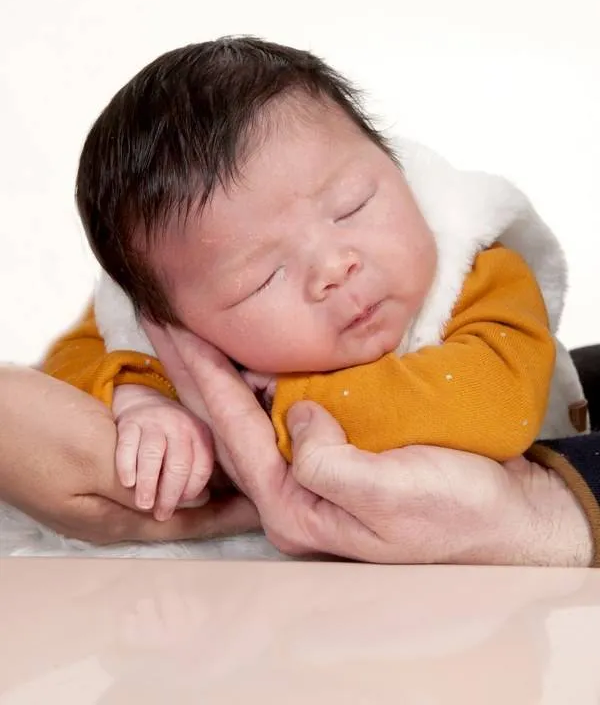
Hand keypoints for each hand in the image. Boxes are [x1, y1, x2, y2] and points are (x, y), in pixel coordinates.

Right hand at [0, 366, 258, 543]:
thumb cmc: (31, 432)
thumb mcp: (91, 459)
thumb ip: (143, 485)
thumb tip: (188, 502)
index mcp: (112, 519)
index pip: (186, 524)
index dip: (228, 516)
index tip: (267, 509)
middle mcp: (109, 511)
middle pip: (178, 511)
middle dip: (220, 500)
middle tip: (263, 484)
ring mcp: (97, 489)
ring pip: (163, 489)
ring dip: (198, 480)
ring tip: (236, 466)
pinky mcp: (90, 464)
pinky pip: (146, 468)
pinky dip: (173, 461)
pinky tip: (186, 448)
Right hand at [113, 385, 212, 519]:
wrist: (143, 403)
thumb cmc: (170, 438)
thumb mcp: (190, 447)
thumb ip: (194, 472)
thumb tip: (202, 500)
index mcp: (200, 434)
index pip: (201, 467)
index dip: (192, 490)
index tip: (181, 505)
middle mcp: (180, 425)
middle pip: (178, 464)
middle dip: (169, 494)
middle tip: (161, 514)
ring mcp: (155, 420)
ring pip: (152, 454)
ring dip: (148, 483)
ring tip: (144, 504)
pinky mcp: (130, 421)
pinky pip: (128, 445)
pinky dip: (126, 465)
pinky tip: (127, 483)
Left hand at [145, 326, 592, 565]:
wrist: (500, 518)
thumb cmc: (452, 514)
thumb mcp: (390, 498)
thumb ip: (329, 465)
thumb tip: (294, 416)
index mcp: (294, 504)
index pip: (232, 430)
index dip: (199, 375)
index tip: (171, 327)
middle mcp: (294, 488)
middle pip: (227, 420)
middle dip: (192, 367)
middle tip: (161, 317)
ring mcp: (314, 469)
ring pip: (251, 412)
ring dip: (221, 368)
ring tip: (192, 328)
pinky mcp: (336, 449)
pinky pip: (284, 408)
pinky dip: (261, 376)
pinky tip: (250, 354)